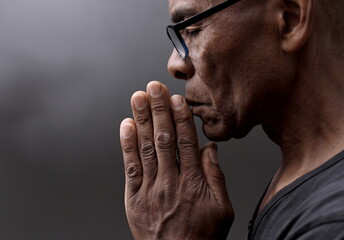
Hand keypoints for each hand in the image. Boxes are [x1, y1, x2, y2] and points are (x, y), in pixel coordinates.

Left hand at [120, 81, 233, 239]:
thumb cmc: (201, 236)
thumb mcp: (222, 209)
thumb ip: (216, 176)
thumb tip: (210, 148)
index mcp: (193, 182)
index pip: (185, 142)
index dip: (179, 117)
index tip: (175, 98)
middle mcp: (170, 181)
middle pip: (163, 138)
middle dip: (158, 110)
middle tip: (154, 87)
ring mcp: (150, 189)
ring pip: (146, 147)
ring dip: (142, 120)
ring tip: (139, 98)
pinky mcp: (134, 197)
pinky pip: (130, 167)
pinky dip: (128, 145)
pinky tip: (127, 125)